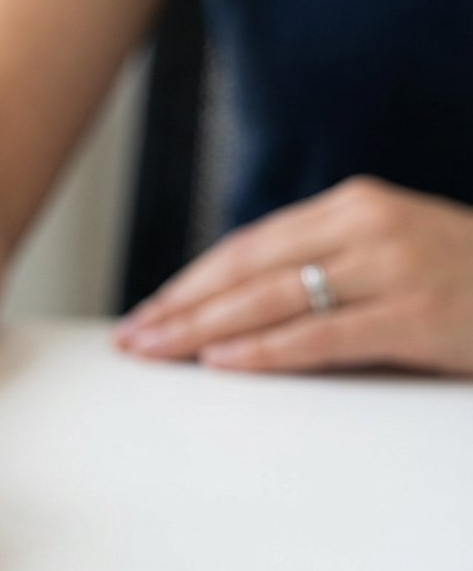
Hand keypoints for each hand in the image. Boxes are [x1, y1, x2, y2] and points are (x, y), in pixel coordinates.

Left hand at [114, 176, 472, 375]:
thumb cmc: (460, 284)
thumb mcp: (385, 258)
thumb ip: (321, 270)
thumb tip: (231, 312)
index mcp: (354, 207)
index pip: (248, 246)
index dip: (189, 281)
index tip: (146, 311)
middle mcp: (368, 226)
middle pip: (248, 270)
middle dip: (180, 307)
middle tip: (131, 339)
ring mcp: (396, 267)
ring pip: (273, 299)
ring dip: (202, 329)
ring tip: (156, 351)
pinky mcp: (420, 314)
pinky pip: (324, 334)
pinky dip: (266, 351)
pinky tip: (220, 364)